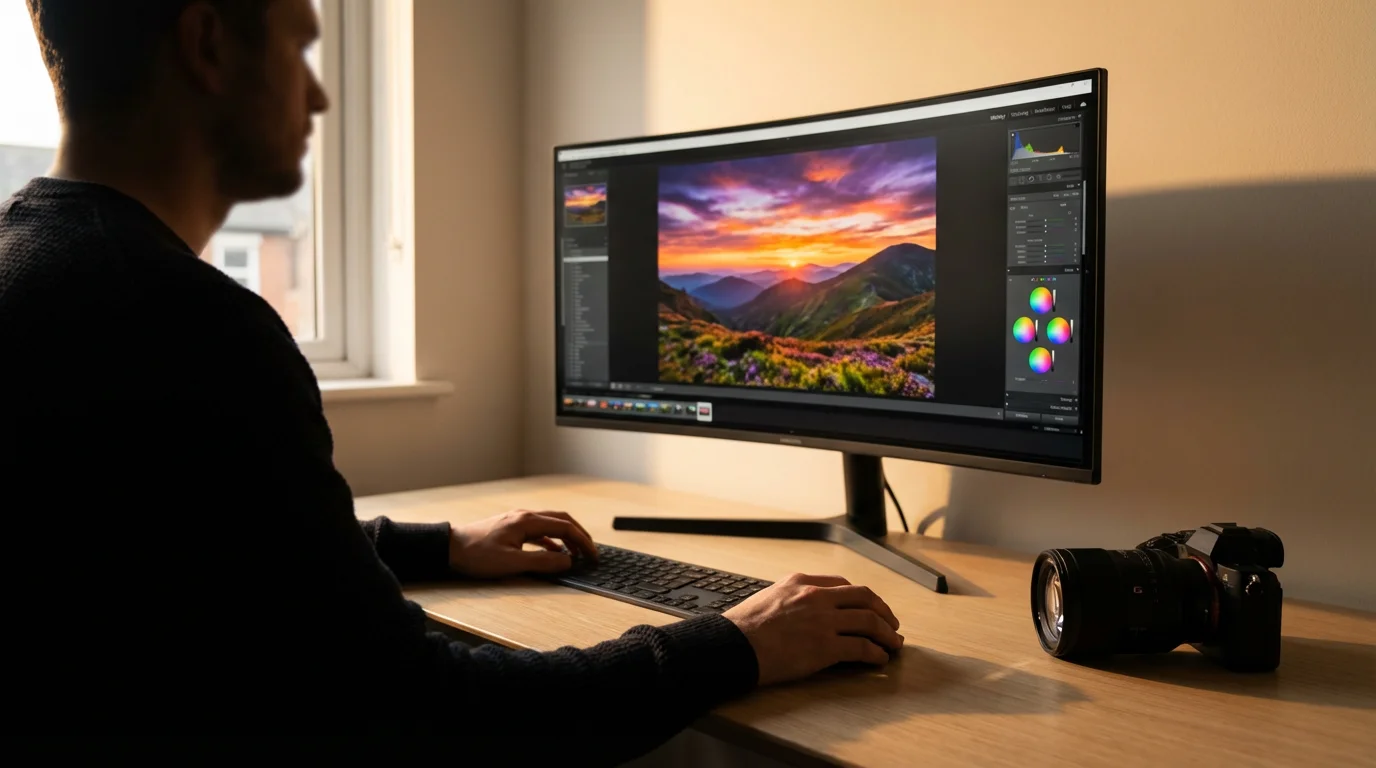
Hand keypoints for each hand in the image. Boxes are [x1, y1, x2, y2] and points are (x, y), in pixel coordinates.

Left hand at [448, 510, 596, 577]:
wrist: (449, 547)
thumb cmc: (477, 555)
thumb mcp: (512, 563)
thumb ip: (542, 562)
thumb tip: (568, 561)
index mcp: (527, 521)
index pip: (565, 527)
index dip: (583, 542)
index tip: (593, 555)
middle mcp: (525, 516)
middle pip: (562, 520)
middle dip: (580, 535)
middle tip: (591, 552)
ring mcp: (517, 520)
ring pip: (551, 524)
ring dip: (567, 537)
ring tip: (577, 552)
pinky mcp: (511, 528)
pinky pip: (539, 531)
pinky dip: (552, 540)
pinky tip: (554, 552)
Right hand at [723, 573, 902, 684]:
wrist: (732, 646)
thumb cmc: (742, 628)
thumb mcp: (768, 597)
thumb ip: (790, 598)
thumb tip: (802, 610)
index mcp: (801, 582)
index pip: (843, 584)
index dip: (862, 597)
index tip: (869, 607)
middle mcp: (816, 596)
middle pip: (864, 597)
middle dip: (883, 611)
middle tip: (891, 624)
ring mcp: (823, 620)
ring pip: (869, 620)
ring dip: (887, 634)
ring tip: (893, 644)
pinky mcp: (825, 646)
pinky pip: (862, 648)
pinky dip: (876, 653)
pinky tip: (879, 660)